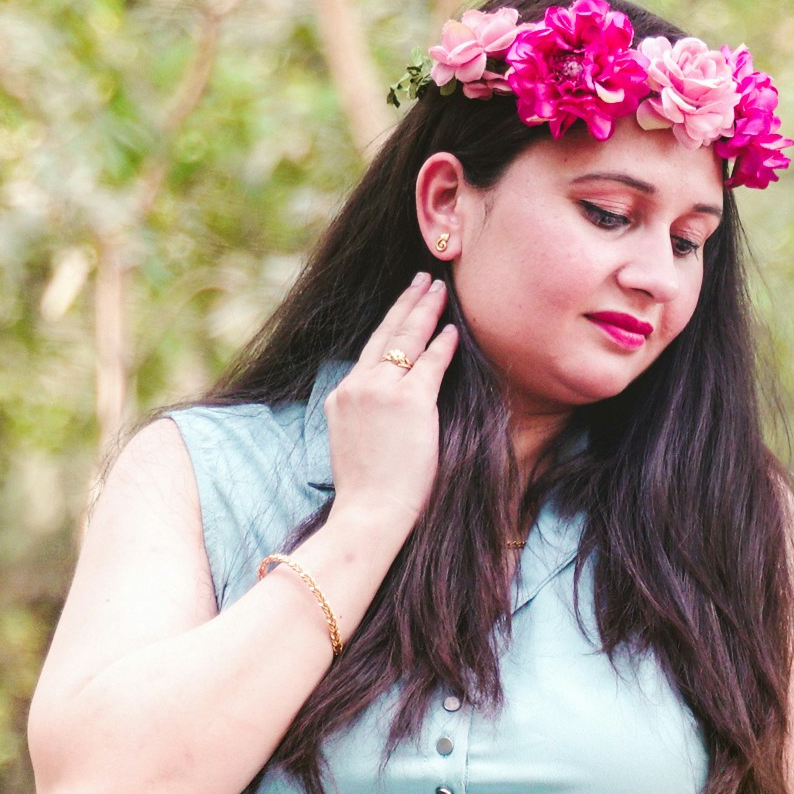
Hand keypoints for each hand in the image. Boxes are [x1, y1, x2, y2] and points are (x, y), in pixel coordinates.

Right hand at [323, 274, 456, 542]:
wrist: (367, 513)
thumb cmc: (366, 490)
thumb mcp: (351, 443)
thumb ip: (362, 416)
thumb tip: (382, 410)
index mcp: (340, 396)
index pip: (368, 352)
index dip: (388, 325)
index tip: (401, 307)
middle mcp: (357, 386)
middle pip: (384, 334)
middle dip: (406, 303)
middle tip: (421, 280)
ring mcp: (382, 391)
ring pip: (406, 340)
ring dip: (425, 311)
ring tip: (438, 290)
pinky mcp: (410, 402)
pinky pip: (431, 364)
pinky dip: (443, 345)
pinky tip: (452, 330)